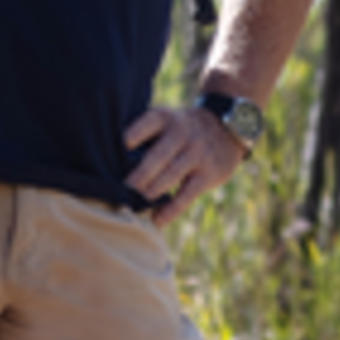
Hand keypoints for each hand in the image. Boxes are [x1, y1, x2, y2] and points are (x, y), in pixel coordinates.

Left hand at [122, 97, 252, 226]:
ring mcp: (199, 154)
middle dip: (138, 175)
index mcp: (169, 118)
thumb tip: (110, 155)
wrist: (229, 129)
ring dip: (150, 192)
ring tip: (133, 204)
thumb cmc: (184, 128)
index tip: (124, 144)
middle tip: (121, 190)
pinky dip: (170, 210)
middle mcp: (184, 133)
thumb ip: (146, 131)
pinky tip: (157, 221)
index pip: (151, 122)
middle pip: (158, 156)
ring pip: (170, 176)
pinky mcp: (209, 174)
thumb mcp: (169, 119)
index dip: (137, 132)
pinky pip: (187, 195)